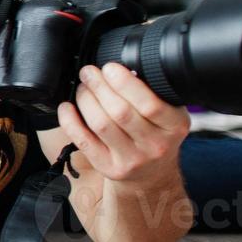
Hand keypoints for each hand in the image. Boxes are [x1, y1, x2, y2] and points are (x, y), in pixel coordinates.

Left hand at [56, 63, 189, 185]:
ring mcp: (131, 160)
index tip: (109, 67)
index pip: (150, 104)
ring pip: (101, 124)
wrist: (152, 173)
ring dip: (86, 99)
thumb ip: (152, 93)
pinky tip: (67, 107)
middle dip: (99, 86)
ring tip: (82, 87)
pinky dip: (70, 121)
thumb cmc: (156, 133)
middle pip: (120, 112)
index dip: (125, 83)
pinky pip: (83, 141)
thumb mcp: (168, 113)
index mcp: (174, 126)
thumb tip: (120, 67)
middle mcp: (155, 145)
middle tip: (89, 72)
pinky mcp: (109, 167)